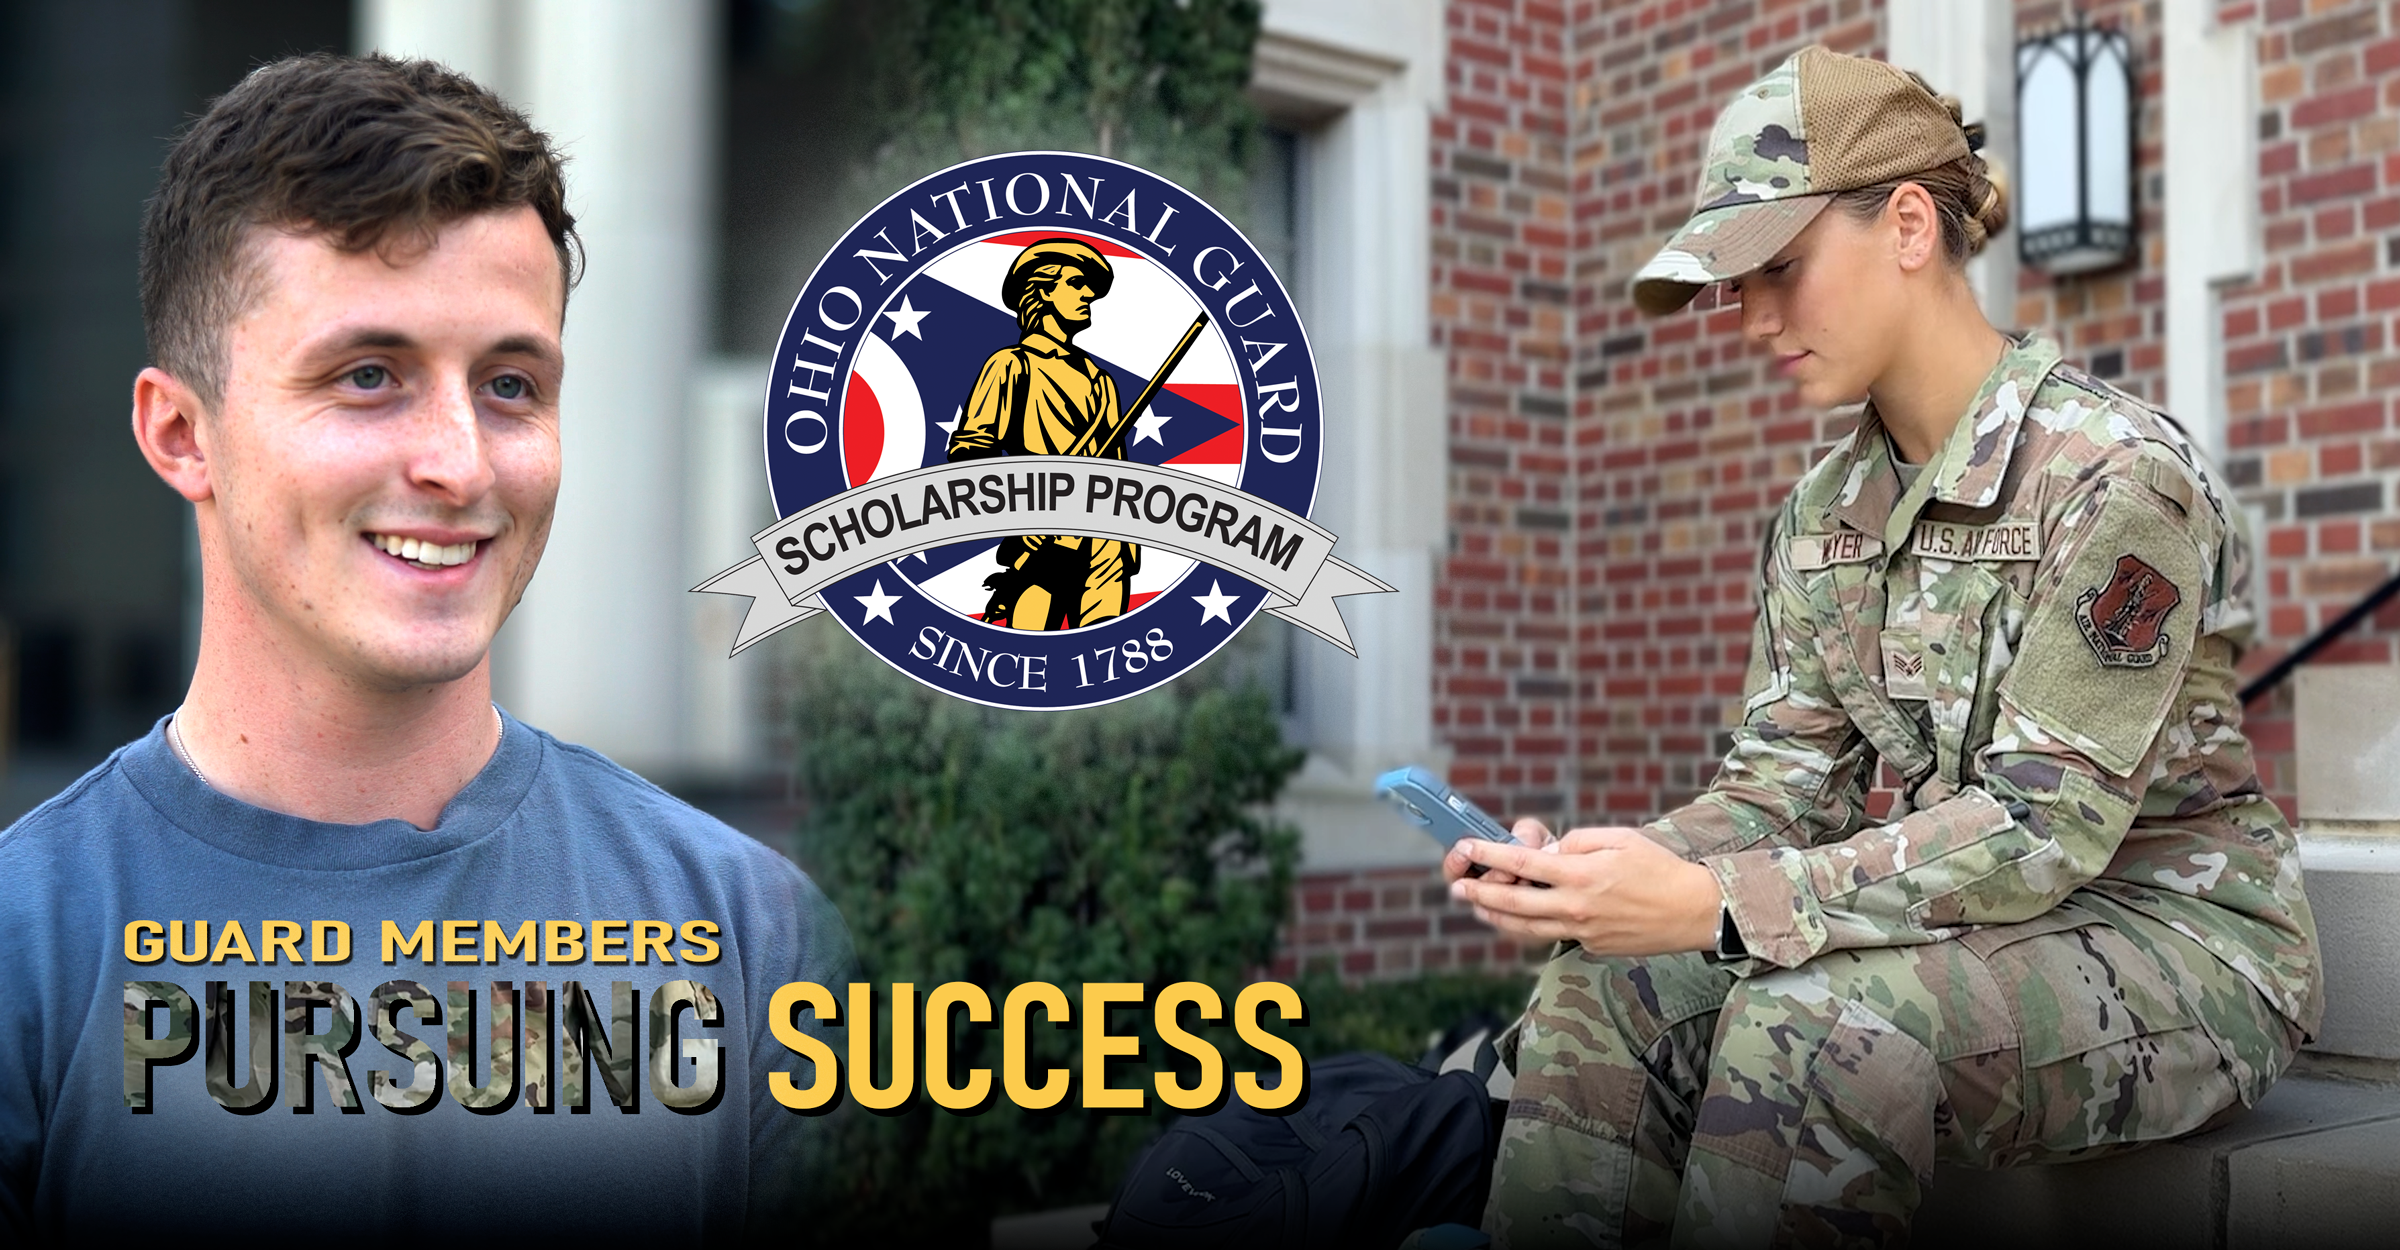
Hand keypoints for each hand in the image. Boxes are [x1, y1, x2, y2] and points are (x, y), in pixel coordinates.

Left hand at [1447, 824, 1724, 956]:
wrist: (1694, 911)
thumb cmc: (1659, 868)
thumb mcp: (1620, 838)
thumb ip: (1579, 841)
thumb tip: (1552, 852)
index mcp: (1581, 875)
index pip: (1522, 864)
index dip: (1489, 855)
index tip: (1466, 847)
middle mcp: (1576, 908)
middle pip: (1513, 904)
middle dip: (1479, 895)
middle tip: (1456, 888)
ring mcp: (1583, 932)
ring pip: (1526, 928)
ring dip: (1496, 917)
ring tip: (1477, 907)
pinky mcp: (1592, 947)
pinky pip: (1553, 935)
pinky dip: (1531, 926)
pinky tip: (1519, 917)